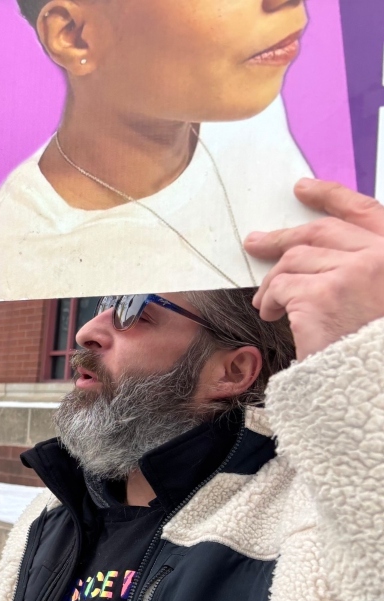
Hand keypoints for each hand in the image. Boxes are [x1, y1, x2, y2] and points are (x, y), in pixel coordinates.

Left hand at [245, 179, 383, 359]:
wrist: (377, 387)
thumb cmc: (374, 347)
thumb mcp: (380, 295)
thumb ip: (364, 267)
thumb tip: (314, 252)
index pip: (364, 211)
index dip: (331, 195)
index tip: (303, 189)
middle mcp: (382, 256)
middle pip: (321, 232)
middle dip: (282, 237)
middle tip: (255, 243)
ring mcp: (354, 272)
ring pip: (296, 259)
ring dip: (274, 280)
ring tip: (266, 301)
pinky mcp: (323, 295)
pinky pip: (281, 285)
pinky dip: (270, 299)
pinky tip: (272, 314)